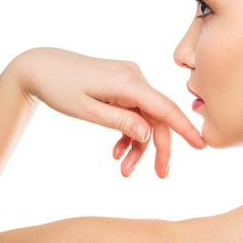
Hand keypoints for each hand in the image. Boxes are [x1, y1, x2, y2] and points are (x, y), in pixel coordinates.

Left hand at [11, 48, 204, 177]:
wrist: (40, 66)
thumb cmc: (59, 87)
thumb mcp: (87, 111)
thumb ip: (120, 122)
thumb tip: (149, 133)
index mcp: (128, 82)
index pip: (165, 107)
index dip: (185, 128)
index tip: (202, 146)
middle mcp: (135, 77)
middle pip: (158, 117)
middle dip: (159, 148)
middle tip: (160, 176)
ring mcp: (130, 80)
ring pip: (146, 117)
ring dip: (139, 144)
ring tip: (124, 168)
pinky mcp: (123, 85)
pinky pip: (135, 111)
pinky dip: (130, 132)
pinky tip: (118, 151)